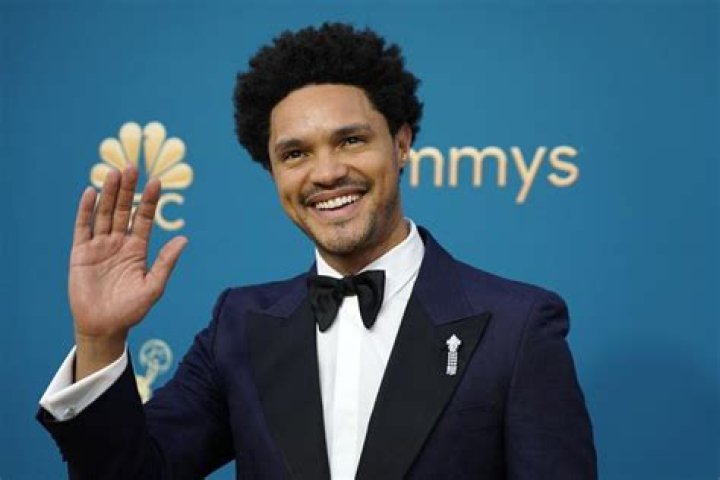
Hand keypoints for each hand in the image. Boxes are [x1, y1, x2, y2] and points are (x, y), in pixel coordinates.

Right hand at [69, 167, 186, 378]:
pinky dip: (86, 211)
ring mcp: (99, 246)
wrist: (104, 326)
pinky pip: (83, 228)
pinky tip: (90, 193)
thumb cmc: (131, 309)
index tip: (156, 181)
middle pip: (123, 210)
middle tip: (132, 167)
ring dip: (108, 194)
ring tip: (114, 173)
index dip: (149, 201)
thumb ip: (166, 262)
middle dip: (128, 189)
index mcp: (137, 249)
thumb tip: (184, 239)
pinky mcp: (81, 253)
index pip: (144, 218)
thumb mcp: (153, 287)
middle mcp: (119, 243)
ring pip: (104, 214)